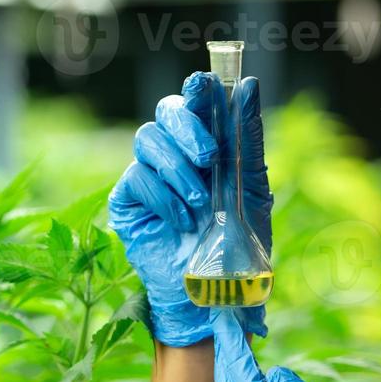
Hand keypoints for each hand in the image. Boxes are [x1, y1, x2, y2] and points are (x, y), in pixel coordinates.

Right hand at [107, 72, 272, 346]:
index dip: (198, 88)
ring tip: (200, 205)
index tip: (206, 85)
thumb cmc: (238, 246)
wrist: (215, 296)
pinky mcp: (128, 201)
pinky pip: (137, 178)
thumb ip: (247, 137)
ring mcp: (148, 175)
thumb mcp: (252, 188)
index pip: (196, 100)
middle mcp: (175, 154)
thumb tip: (247, 85)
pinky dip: (163, 197)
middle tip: (209, 158)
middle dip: (188, 128)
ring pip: (148, 139)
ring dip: (178, 170)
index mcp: (207, 144)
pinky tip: (182, 222)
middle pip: (166, 110)